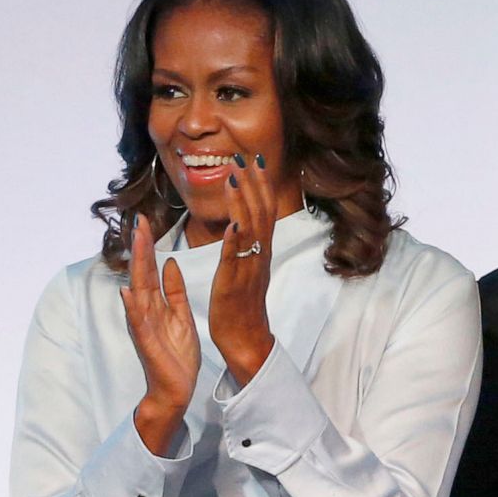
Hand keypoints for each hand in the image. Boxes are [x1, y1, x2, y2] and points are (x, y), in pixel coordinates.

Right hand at [121, 215, 200, 453]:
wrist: (175, 389)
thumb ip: (174, 291)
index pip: (150, 269)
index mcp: (156, 304)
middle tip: (139, 221)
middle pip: (141, 273)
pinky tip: (127, 293)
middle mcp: (145, 311)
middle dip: (141, 248)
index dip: (149, 246)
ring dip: (136, 269)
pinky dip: (132, 308)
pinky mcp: (147, 343)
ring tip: (135, 245)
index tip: (147, 221)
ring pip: (138, 292)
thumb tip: (170, 263)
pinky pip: (138, 323)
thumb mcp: (181, 316)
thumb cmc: (177, 354)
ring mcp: (144, 326)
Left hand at [208, 153, 277, 386]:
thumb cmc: (243, 305)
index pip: (264, 211)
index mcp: (260, 251)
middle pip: (261, 213)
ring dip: (243, 202)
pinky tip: (233, 222)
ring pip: (249, 230)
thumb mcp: (247, 268)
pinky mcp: (235, 284)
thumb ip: (247, 245)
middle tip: (247, 156)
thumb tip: (243, 221)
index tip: (255, 160)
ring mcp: (248, 268)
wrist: (246, 339)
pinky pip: (237, 259)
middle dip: (254, 184)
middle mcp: (259, 255)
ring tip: (235, 177)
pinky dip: (236, 240)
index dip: (261, 185)